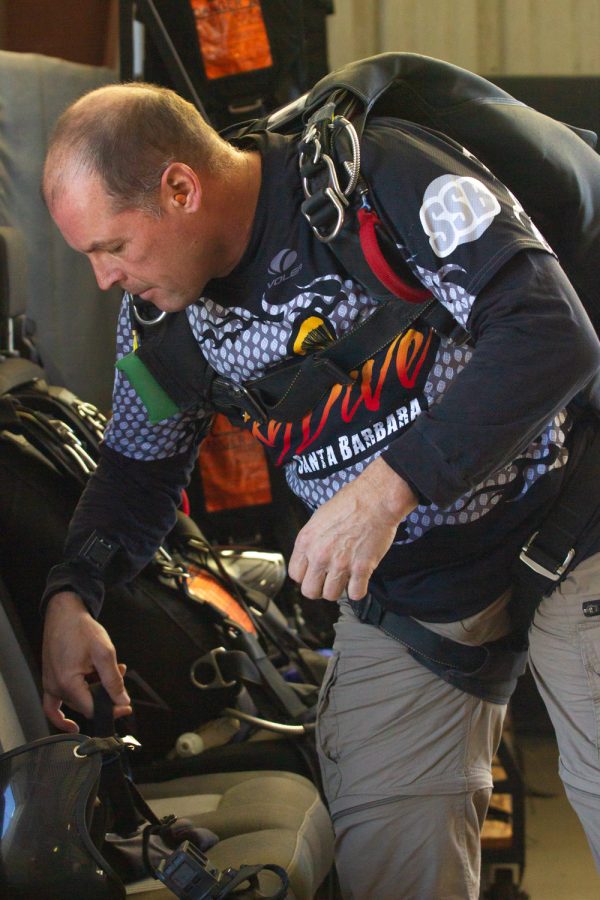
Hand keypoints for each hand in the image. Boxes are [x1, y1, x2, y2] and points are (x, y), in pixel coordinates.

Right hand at [42, 591, 131, 731]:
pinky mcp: (49, 680)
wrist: (64, 614)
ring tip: (109, 671)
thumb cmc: (82, 629)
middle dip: (106, 695)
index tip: (127, 707)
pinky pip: (52, 706)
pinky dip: (61, 717)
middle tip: (120, 674)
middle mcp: (55, 687)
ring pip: (76, 701)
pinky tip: (71, 725)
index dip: (112, 710)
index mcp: (68, 683)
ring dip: (94, 692)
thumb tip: (122, 701)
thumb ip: (113, 680)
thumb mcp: (104, 653)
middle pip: (85, 706)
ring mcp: (50, 685)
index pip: (93, 709)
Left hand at [288, 456, 417, 600]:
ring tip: (346, 578)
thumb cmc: (350, 502)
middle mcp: (319, 555)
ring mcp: (340, 564)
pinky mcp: (361, 569)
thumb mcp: (319, 518)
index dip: (306, 576)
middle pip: (310, 591)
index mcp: (306, 541)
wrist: (375, 499)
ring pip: (331, 595)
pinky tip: (360, 580)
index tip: (315, 574)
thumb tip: (311, 556)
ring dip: (339, 589)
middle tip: (329, 580)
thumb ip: (312, 540)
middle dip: (320, 588)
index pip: (295, 574)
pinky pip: (355, 594)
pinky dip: (358, 590)